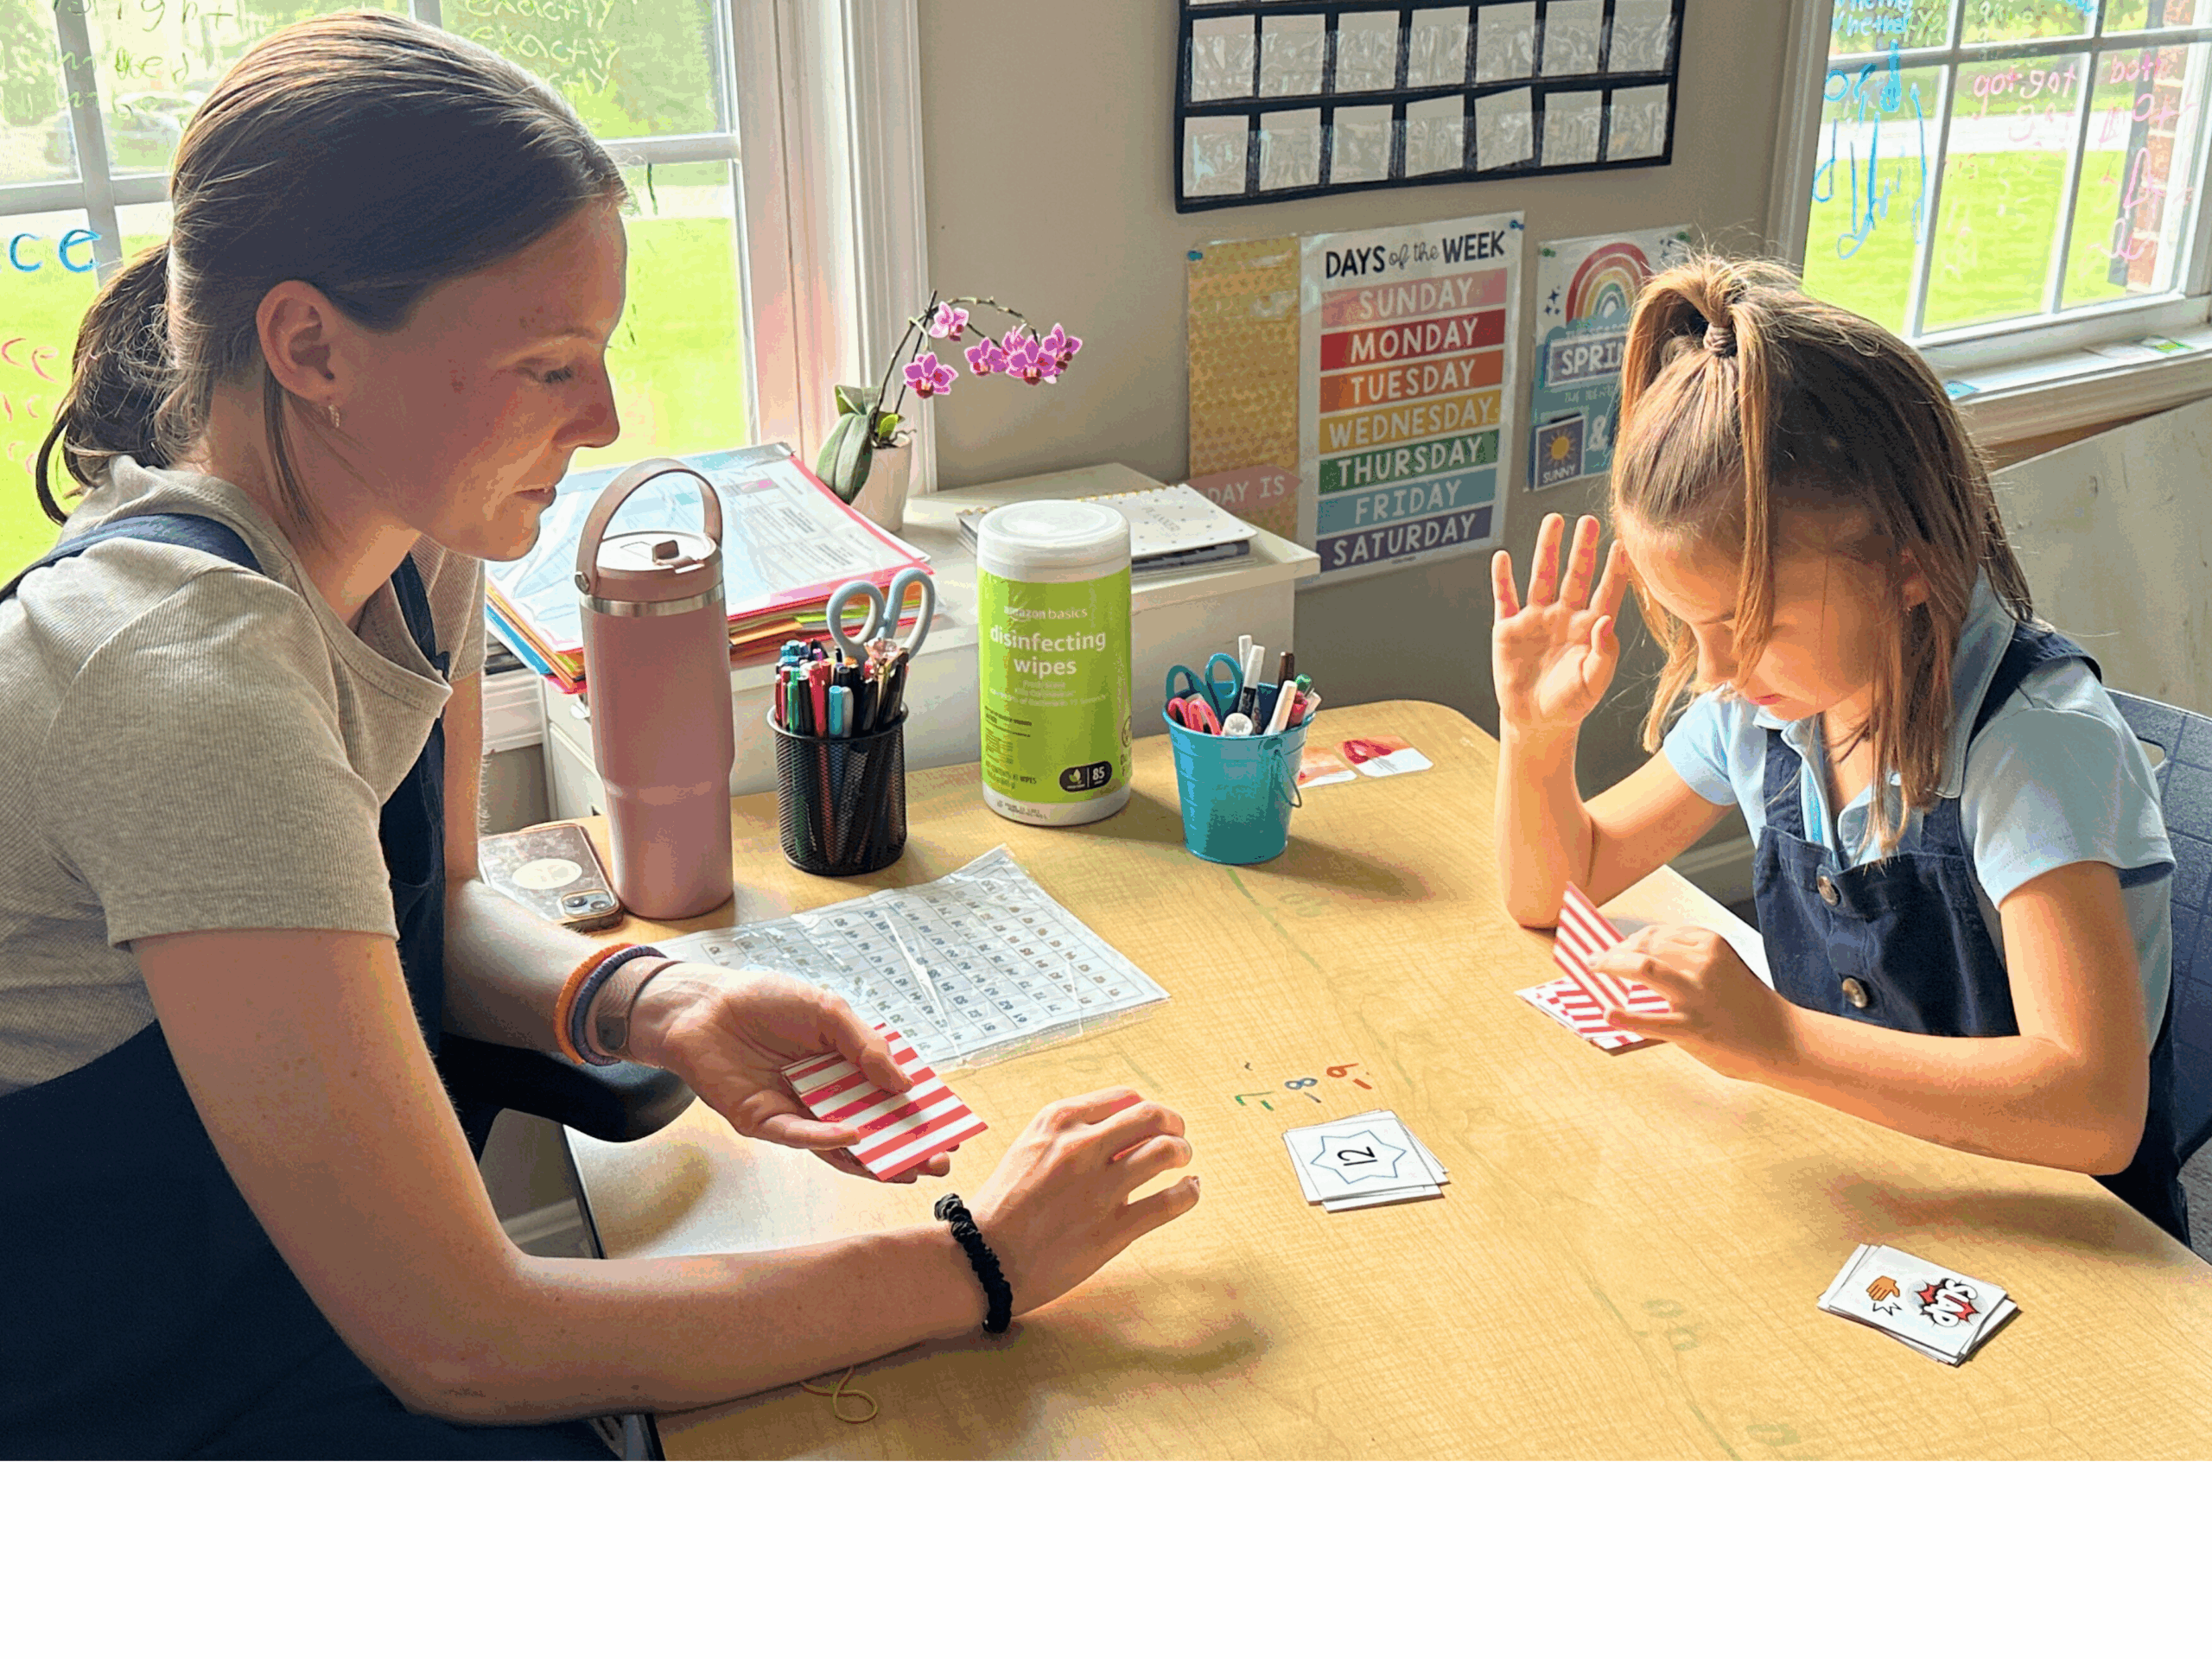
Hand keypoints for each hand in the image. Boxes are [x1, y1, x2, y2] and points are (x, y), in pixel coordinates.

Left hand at [622, 964, 953, 1181]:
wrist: (701, 1006)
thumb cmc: (763, 1001)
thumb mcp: (827, 1011)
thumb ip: (866, 1045)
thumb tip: (903, 1082)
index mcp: (844, 1065)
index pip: (888, 1093)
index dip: (918, 1110)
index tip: (948, 1125)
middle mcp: (824, 1094)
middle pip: (872, 1126)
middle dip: (905, 1145)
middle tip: (937, 1158)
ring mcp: (796, 1112)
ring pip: (841, 1145)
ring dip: (874, 1158)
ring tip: (908, 1166)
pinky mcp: (765, 1123)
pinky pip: (800, 1137)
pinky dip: (827, 1140)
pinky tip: (854, 1138)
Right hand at [967, 1087, 1199, 1318]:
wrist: (982, 1258)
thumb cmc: (1003, 1205)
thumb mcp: (1028, 1149)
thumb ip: (1069, 1136)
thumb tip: (1122, 1134)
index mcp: (1057, 1121)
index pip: (1123, 1097)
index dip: (1144, 1106)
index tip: (1150, 1120)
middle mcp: (1081, 1148)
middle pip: (1152, 1116)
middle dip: (1173, 1123)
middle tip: (1178, 1135)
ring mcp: (1098, 1189)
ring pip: (1166, 1152)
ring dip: (1182, 1152)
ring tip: (1183, 1160)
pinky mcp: (1111, 1229)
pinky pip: (1168, 1202)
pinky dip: (1188, 1192)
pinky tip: (1190, 1189)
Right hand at [1491, 513, 1629, 739]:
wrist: (1536, 720)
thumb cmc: (1571, 702)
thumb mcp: (1594, 682)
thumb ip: (1604, 653)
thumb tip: (1605, 621)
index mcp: (1589, 628)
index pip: (1605, 592)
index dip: (1615, 570)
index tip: (1623, 545)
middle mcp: (1564, 617)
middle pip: (1574, 575)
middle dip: (1581, 549)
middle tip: (1588, 521)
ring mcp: (1536, 619)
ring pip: (1542, 577)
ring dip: (1546, 550)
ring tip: (1553, 521)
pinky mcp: (1508, 629)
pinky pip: (1505, 598)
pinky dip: (1502, 579)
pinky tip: (1502, 558)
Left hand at [1589, 926, 1797, 1082]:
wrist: (1784, 1040)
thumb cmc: (1749, 1006)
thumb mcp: (1723, 968)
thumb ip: (1688, 961)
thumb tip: (1639, 960)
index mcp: (1709, 945)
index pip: (1657, 934)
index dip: (1628, 941)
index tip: (1613, 948)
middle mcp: (1702, 963)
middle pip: (1644, 946)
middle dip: (1614, 952)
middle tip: (1596, 960)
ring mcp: (1696, 995)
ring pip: (1643, 967)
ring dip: (1611, 965)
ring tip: (1594, 969)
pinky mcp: (1693, 1027)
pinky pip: (1652, 1021)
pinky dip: (1626, 1017)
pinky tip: (1608, 1014)